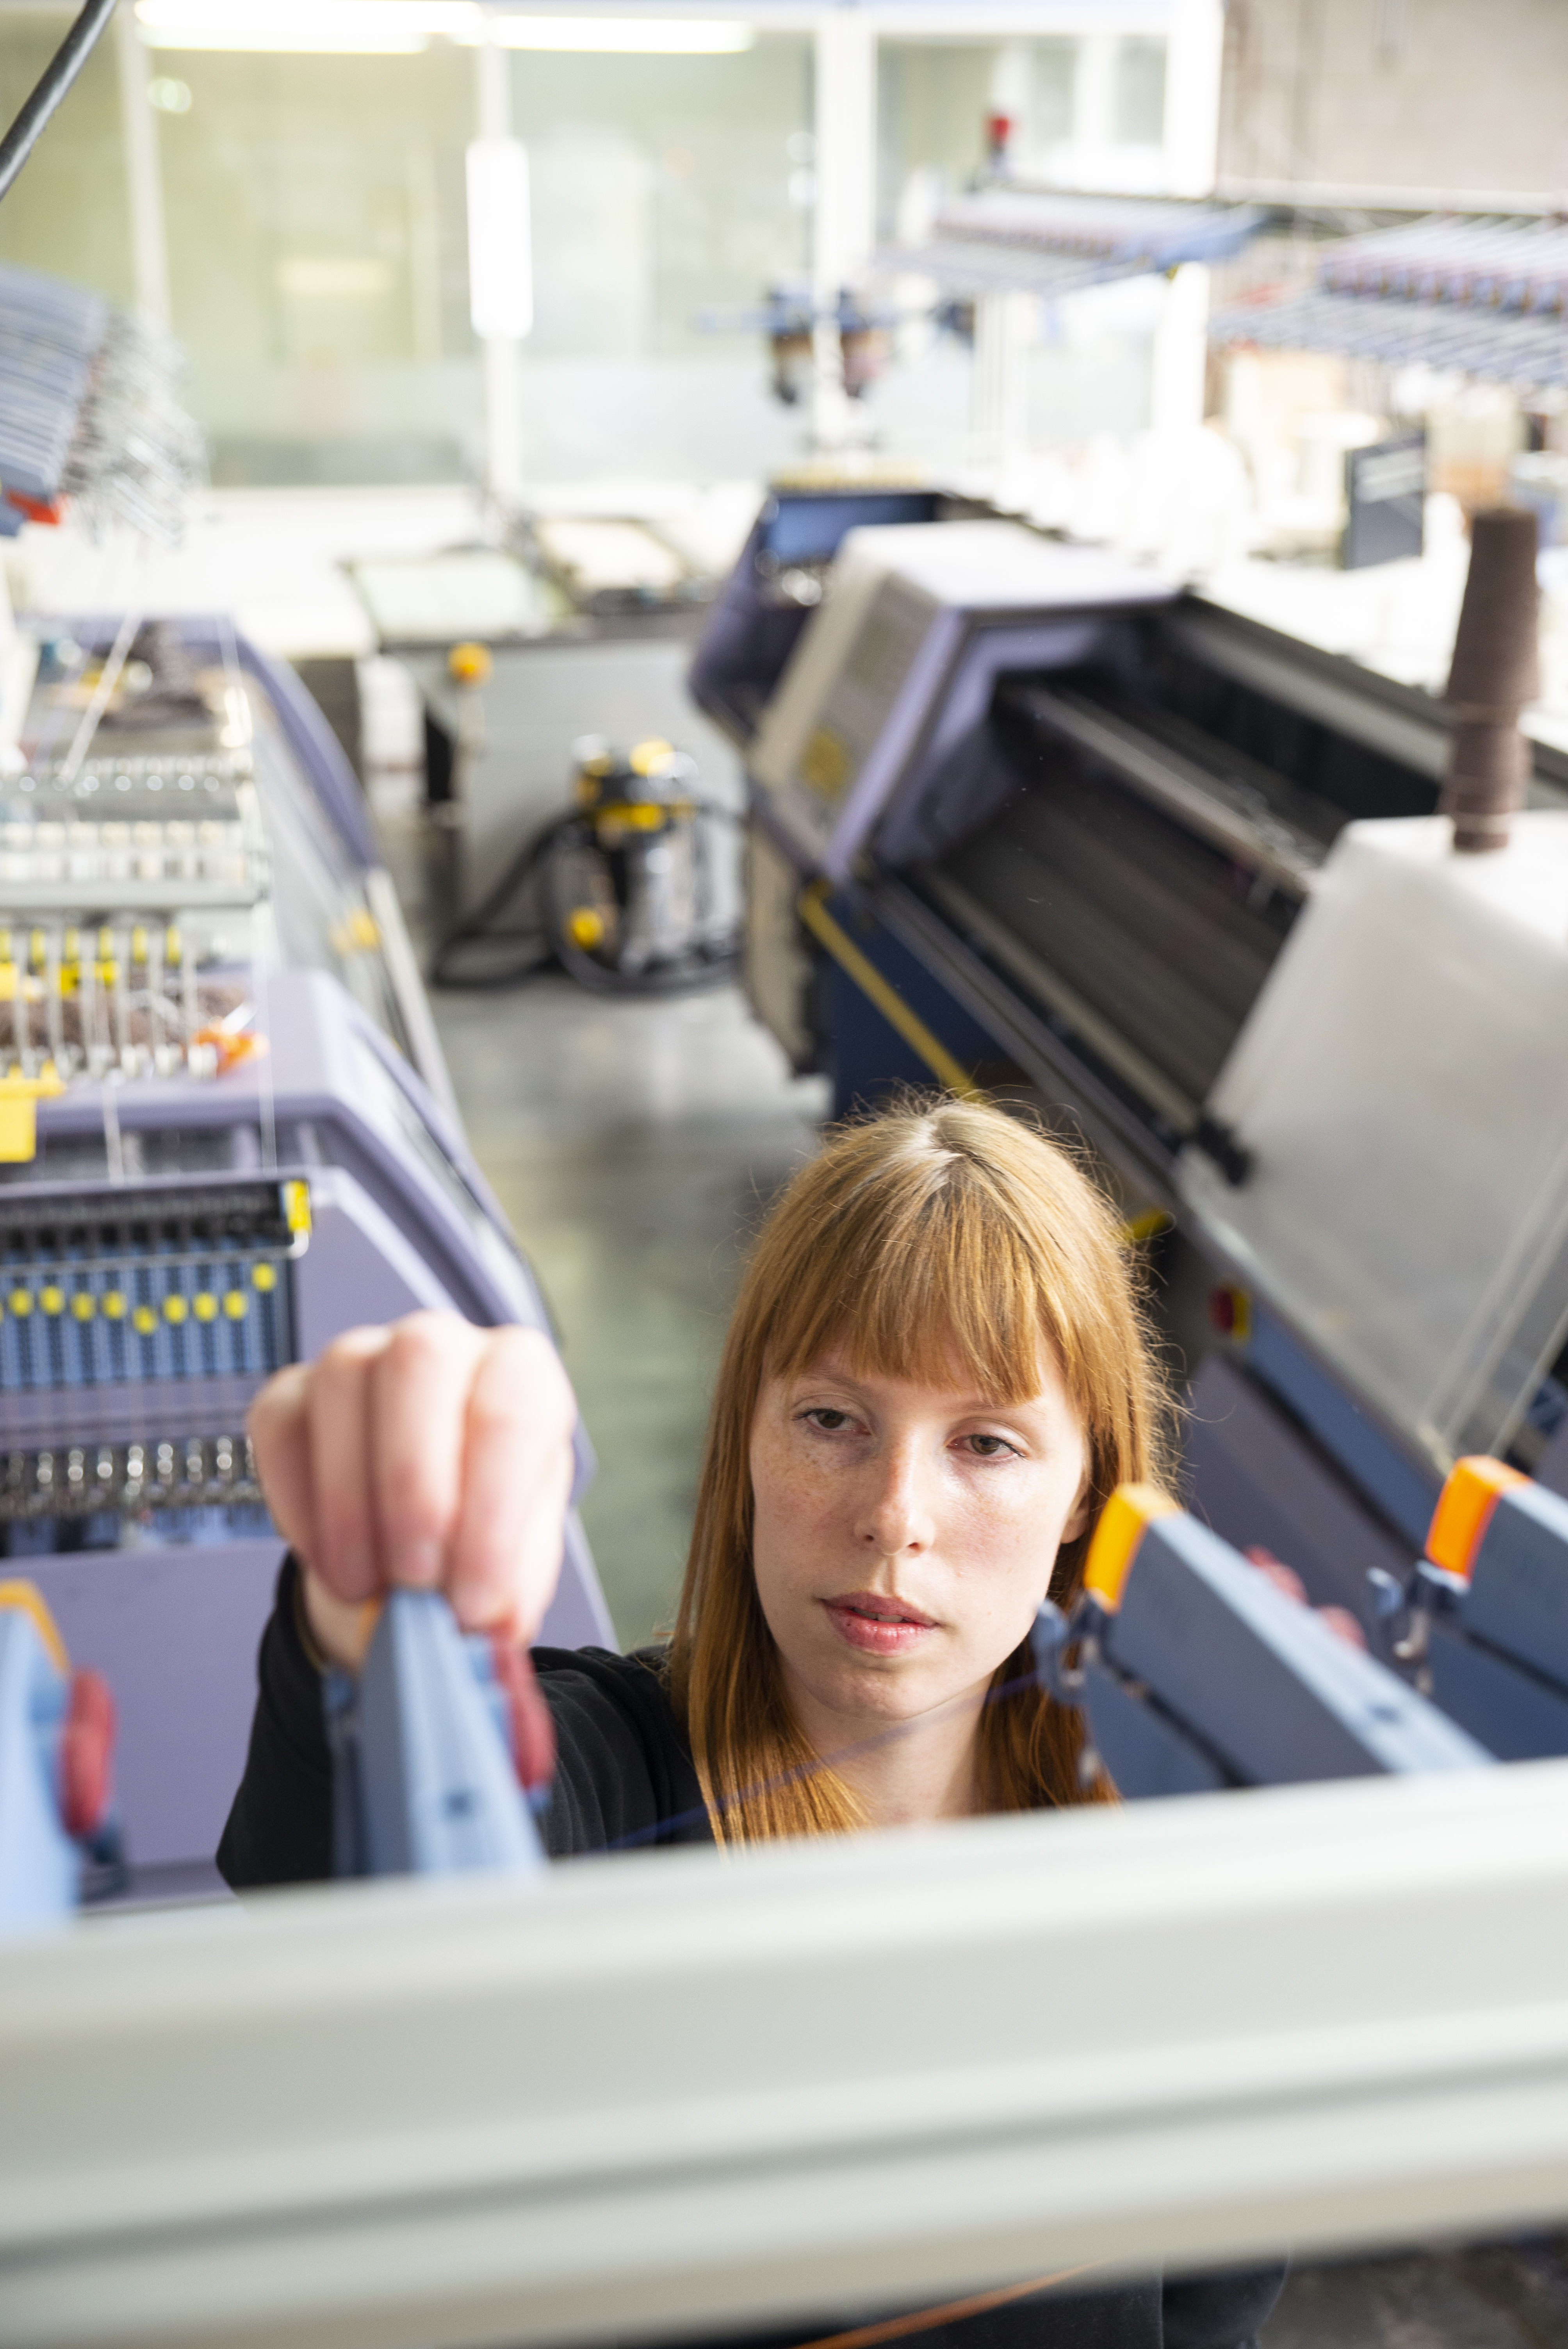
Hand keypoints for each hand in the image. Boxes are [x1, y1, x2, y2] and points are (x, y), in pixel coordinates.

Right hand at [248, 1313, 576, 1670]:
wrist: (416, 1547)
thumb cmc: (478, 1537)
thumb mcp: (514, 1564)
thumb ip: (509, 1589)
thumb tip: (490, 1629)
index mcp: (520, 1373)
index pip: (513, 1409)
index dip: (492, 1510)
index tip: (474, 1602)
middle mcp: (444, 1344)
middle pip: (422, 1362)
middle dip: (416, 1483)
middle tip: (416, 1581)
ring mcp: (363, 1357)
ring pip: (345, 1380)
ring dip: (351, 1500)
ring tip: (366, 1587)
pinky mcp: (295, 1392)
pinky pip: (281, 1425)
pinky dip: (298, 1502)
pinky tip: (326, 1561)